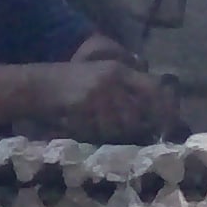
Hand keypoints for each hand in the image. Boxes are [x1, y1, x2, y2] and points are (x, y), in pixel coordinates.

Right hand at [28, 54, 172, 140]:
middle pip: (136, 116)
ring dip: (113, 134)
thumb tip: (155, 105)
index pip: (153, 89)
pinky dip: (95, 136)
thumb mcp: (101, 74)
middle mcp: (111, 82)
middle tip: (131, 136)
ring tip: (102, 130)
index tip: (169, 125)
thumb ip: (127, 85)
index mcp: (119, 70)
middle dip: (135, 130)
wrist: (38, 86)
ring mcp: (96, 97)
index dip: (164, 109)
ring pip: (118, 127)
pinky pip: (98, 132)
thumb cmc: (71, 81)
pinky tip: (86, 129)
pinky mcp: (82, 110)